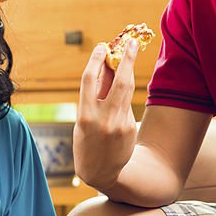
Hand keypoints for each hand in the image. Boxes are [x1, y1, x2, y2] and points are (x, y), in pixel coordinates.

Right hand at [73, 40, 138, 186]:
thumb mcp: (83, 119)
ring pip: (126, 90)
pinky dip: (122, 97)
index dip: (96, 60)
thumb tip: (104, 66)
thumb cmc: (86, 141)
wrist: (101, 172)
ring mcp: (119, 124)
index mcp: (84, 115)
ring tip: (131, 54)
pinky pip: (126, 105)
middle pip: (118, 81)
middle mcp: (103, 119)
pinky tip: (117, 100)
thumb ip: (93, 95)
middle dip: (127, 59)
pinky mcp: (129, 128)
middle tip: (132, 43)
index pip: (90, 80)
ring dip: (129, 70)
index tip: (102, 46)